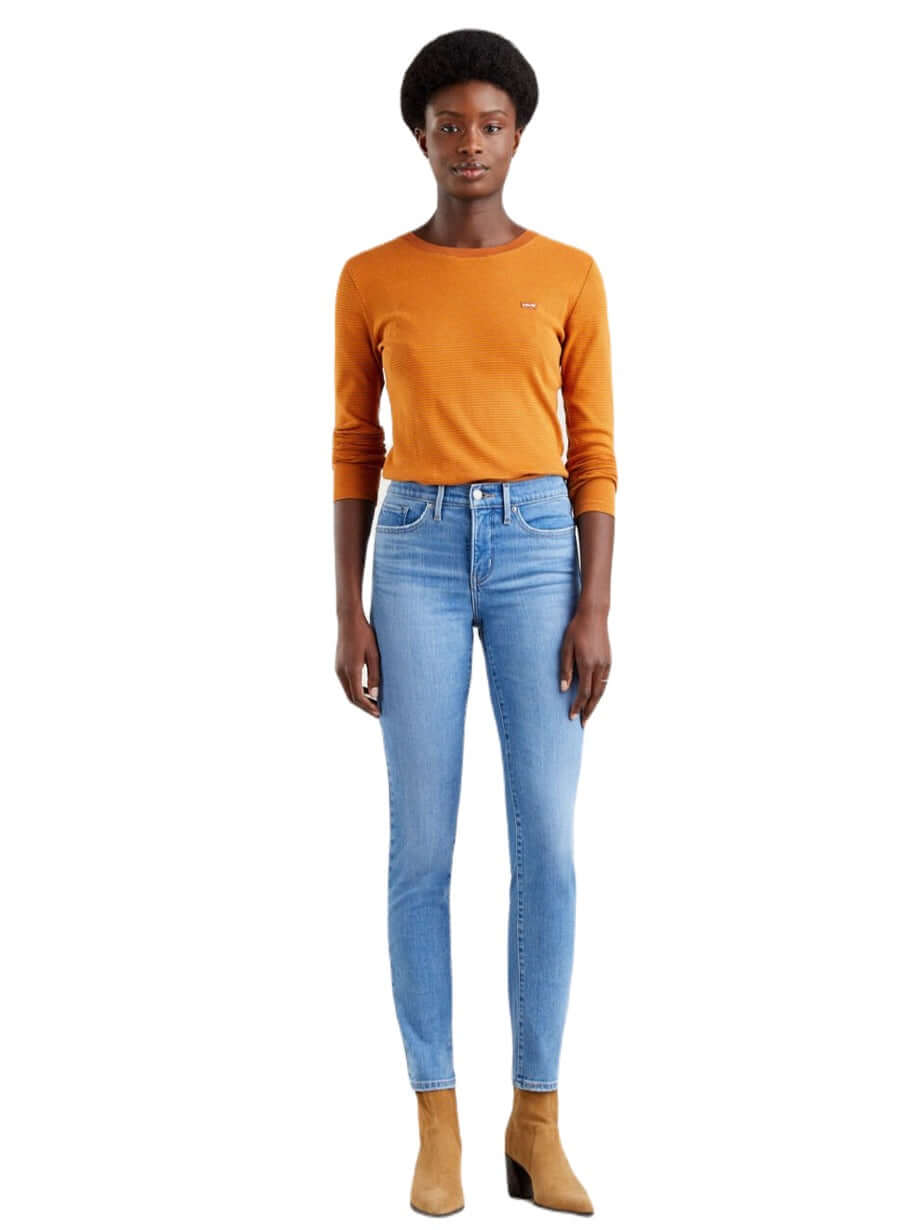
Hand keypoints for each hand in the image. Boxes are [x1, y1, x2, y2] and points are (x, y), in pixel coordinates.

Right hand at [335, 609, 380, 716]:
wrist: (348, 620)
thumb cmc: (364, 634)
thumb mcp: (374, 654)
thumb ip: (375, 675)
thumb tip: (375, 695)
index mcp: (351, 670)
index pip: (358, 697)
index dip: (368, 707)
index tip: (379, 713)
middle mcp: (341, 671)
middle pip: (351, 697)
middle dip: (364, 706)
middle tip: (377, 712)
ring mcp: (338, 668)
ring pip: (348, 691)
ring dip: (359, 699)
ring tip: (374, 703)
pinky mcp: (338, 665)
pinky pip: (346, 683)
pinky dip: (356, 690)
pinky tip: (367, 690)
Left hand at [559, 605, 611, 726]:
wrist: (594, 615)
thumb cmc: (576, 629)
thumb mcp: (565, 648)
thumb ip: (565, 669)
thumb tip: (563, 689)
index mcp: (587, 664)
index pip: (583, 692)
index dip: (578, 706)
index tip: (572, 716)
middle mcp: (599, 666)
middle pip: (595, 696)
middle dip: (588, 710)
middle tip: (583, 723)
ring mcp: (606, 664)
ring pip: (602, 690)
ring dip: (595, 703)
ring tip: (589, 713)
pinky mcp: (609, 660)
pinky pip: (605, 682)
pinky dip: (600, 693)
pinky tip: (595, 697)